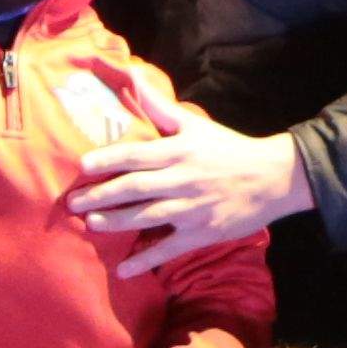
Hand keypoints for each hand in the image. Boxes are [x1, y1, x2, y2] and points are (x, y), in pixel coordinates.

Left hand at [62, 112, 310, 275]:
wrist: (274, 177)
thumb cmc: (229, 148)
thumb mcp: (195, 124)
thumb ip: (160, 106)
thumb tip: (132, 77)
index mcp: (179, 151)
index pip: (137, 154)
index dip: (108, 159)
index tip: (82, 165)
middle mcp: (182, 179)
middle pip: (136, 187)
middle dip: (102, 195)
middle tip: (72, 202)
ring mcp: (192, 208)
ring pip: (148, 216)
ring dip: (117, 222)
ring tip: (90, 224)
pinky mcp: (202, 233)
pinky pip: (170, 248)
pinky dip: (146, 260)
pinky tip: (124, 270)